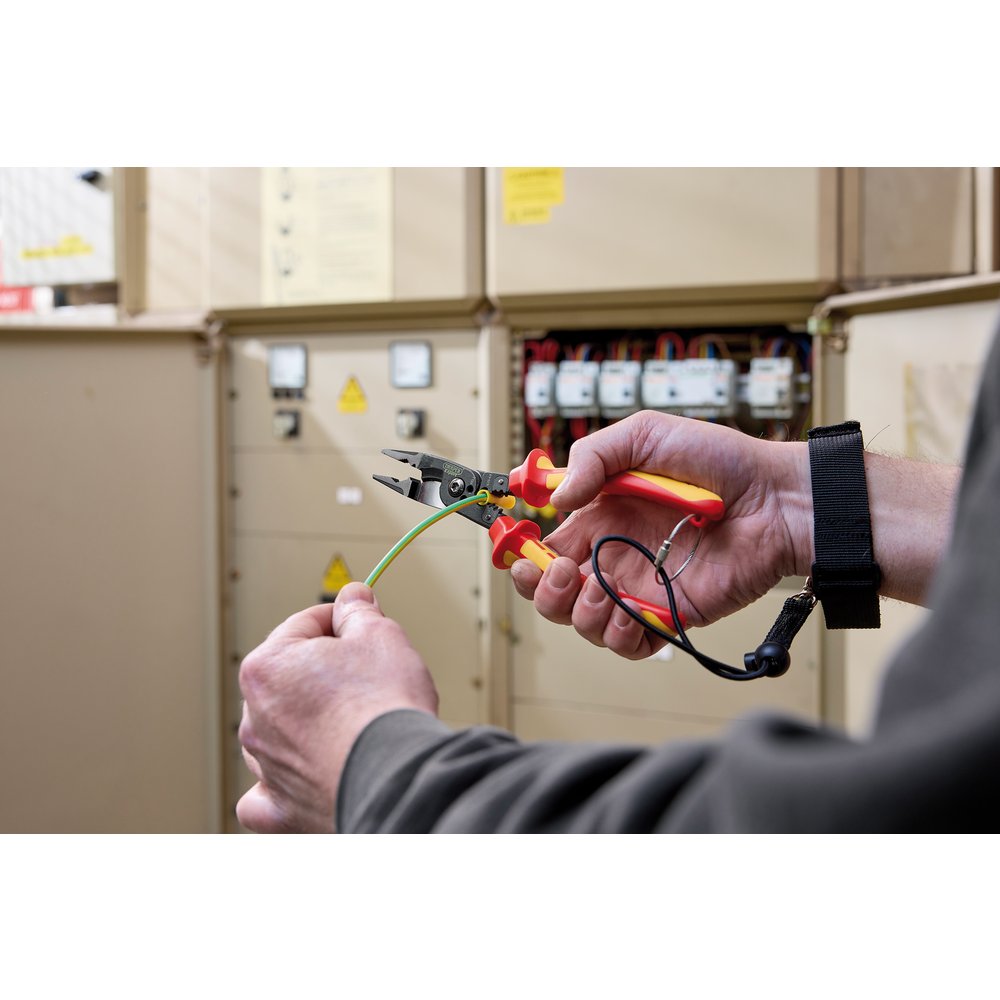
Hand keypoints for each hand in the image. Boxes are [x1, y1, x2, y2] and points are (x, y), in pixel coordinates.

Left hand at [236, 583, 438, 832]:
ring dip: (306, 722)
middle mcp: (254, 718)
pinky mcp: (282, 808)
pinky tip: (297, 775)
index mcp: (266, 667)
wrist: (397, 776)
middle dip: (324, 672)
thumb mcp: (379, 635)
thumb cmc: (384, 706)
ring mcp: (265, 766)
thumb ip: (359, 612)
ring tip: (352, 722)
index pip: (304, 625)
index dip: (341, 621)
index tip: (363, 625)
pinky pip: (264, 795)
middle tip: (367, 672)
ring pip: (278, 732)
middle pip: (289, 677)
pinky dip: (278, 786)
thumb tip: (352, 598)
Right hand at [510, 411, 812, 658]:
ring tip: (599, 588)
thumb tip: (557, 499)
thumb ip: (593, 457)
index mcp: (601, 516)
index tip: (515, 551)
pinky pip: (626, 643)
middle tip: (560, 570)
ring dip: (576, 612)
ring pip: (581, 622)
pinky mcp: (667, 616)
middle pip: (551, 591)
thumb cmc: (718, 461)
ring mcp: (639, 588)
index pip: (546, 545)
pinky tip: (629, 611)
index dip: (523, 553)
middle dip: (540, 588)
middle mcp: (614, 555)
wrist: (775, 500)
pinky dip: (616, 634)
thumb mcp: (646, 434)